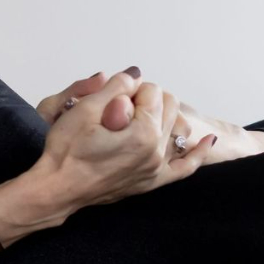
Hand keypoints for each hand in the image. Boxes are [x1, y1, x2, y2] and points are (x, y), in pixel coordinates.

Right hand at [22, 70, 217, 218]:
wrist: (56, 188)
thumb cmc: (65, 151)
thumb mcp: (84, 110)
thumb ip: (116, 87)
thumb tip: (135, 75)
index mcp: (143, 133)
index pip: (150, 91)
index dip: (128, 89)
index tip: (110, 98)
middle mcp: (156, 152)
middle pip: (167, 106)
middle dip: (146, 99)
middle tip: (118, 107)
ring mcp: (155, 169)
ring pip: (175, 127)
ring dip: (161, 115)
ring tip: (137, 116)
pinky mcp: (150, 181)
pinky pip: (185, 168)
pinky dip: (198, 152)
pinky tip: (208, 141)